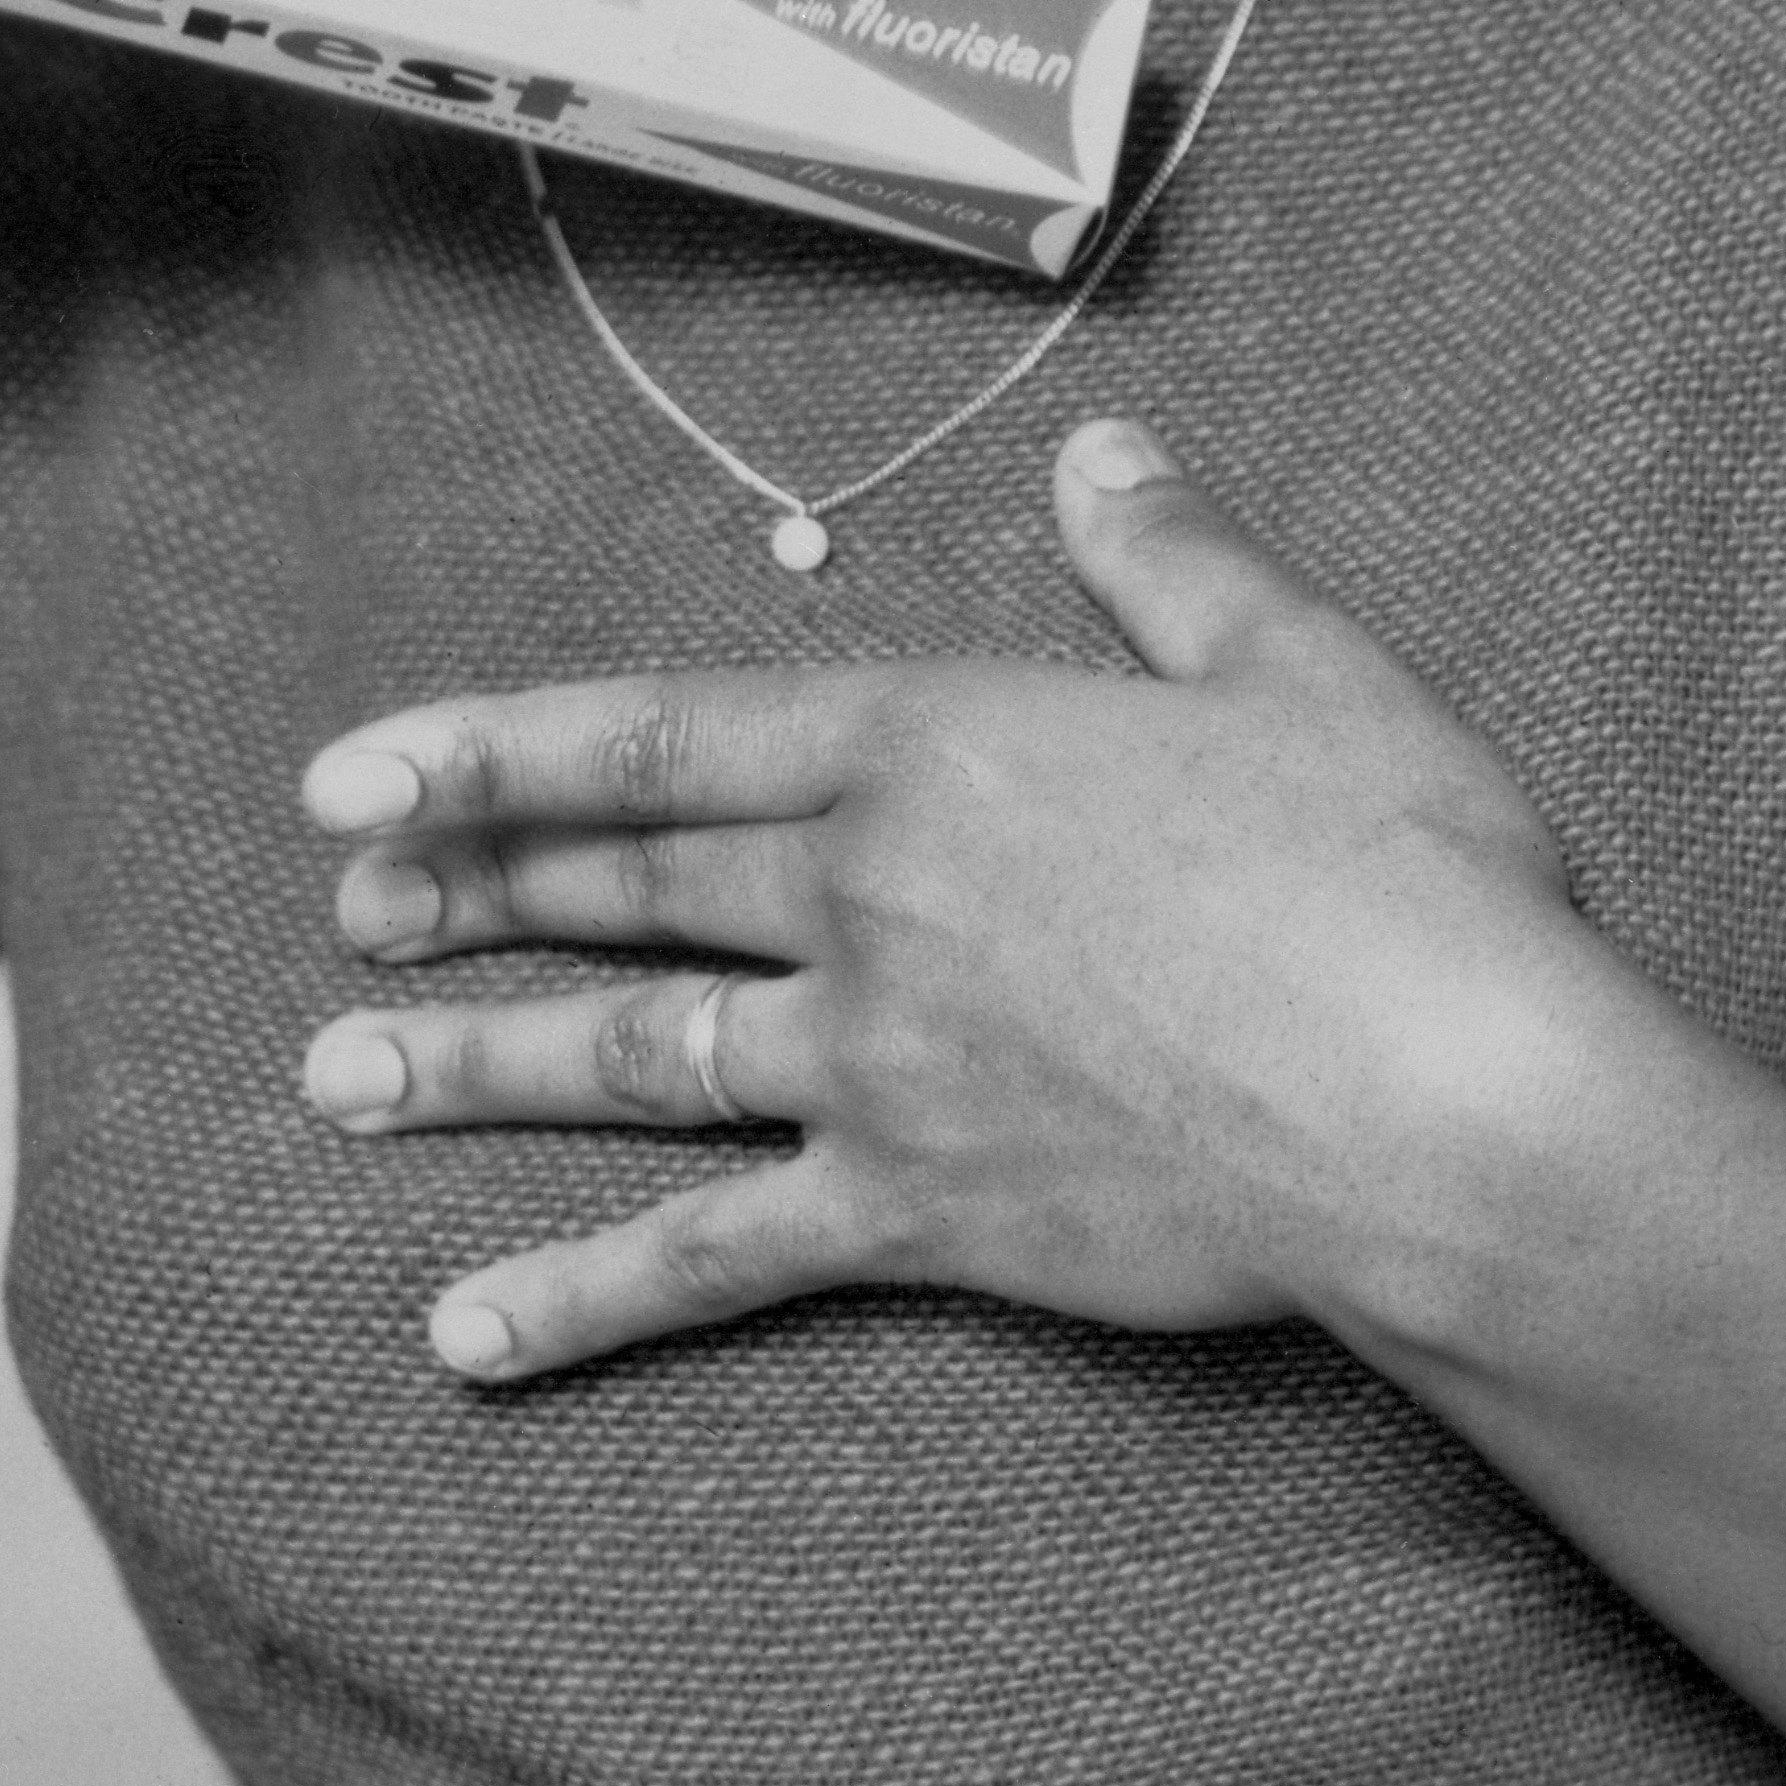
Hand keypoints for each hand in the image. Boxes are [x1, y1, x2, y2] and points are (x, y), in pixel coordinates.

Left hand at [296, 419, 1577, 1380]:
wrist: (1442, 1098)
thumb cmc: (1393, 868)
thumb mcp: (1288, 665)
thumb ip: (1169, 559)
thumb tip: (1101, 453)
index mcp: (933, 747)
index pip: (658, 734)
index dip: (489, 749)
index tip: (349, 776)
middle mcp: (867, 896)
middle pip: (624, 884)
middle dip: (471, 889)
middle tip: (347, 910)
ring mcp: (879, 1060)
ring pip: (634, 1059)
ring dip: (477, 1066)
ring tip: (342, 1076)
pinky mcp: (921, 1211)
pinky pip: (716, 1261)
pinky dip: (582, 1300)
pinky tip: (465, 1333)